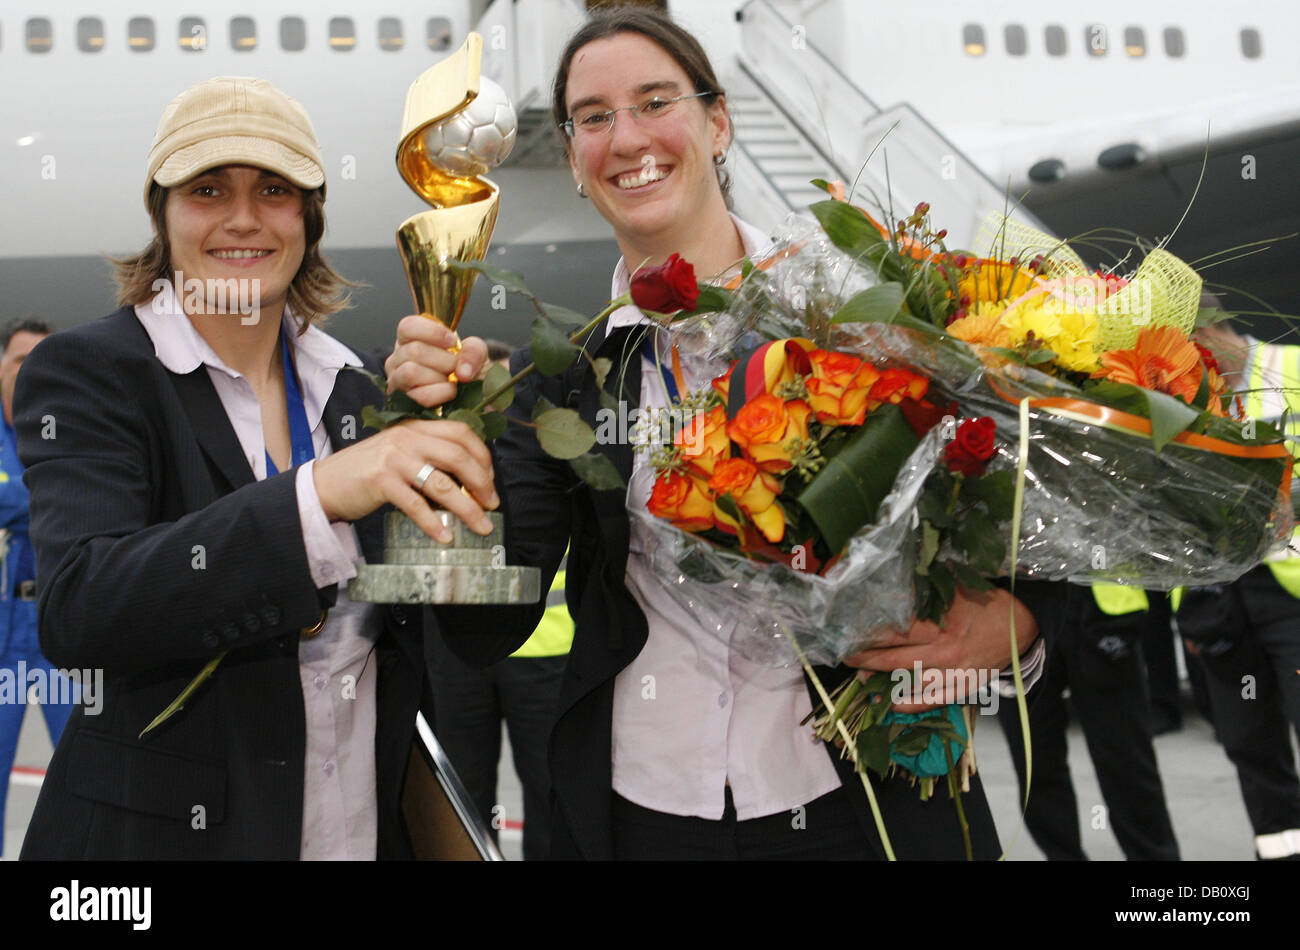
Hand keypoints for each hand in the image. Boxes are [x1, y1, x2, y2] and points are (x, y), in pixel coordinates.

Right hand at [312, 419, 497, 541]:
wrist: (326, 483)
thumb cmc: (368, 472)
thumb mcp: (401, 453)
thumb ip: (429, 457)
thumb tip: (470, 480)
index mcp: (416, 428)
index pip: (461, 433)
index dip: (482, 456)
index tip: (490, 480)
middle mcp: (407, 438)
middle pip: (458, 457)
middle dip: (482, 483)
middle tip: (491, 505)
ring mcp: (394, 459)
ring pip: (442, 484)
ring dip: (467, 509)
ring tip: (481, 526)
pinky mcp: (381, 481)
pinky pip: (416, 505)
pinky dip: (434, 524)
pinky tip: (445, 537)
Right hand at [384, 315, 489, 408]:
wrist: (470, 398)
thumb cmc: (463, 371)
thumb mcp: (474, 353)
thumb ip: (473, 350)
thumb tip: (463, 371)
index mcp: (410, 341)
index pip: (407, 327)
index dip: (432, 332)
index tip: (452, 342)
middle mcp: (398, 360)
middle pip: (414, 350)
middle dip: (444, 360)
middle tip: (456, 367)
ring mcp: (397, 382)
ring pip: (410, 372)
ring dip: (439, 377)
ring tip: (450, 380)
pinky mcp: (403, 404)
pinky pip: (419, 396)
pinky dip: (441, 393)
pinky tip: (449, 392)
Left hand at [843, 586, 1037, 712]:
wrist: (1023, 627)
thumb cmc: (987, 603)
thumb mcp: (957, 589)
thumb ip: (928, 590)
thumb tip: (895, 582)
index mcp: (941, 623)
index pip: (895, 630)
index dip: (869, 633)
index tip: (849, 631)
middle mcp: (943, 649)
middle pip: (894, 657)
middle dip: (866, 657)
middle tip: (845, 655)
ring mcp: (953, 671)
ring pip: (909, 680)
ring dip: (881, 680)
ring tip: (859, 677)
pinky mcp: (963, 686)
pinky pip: (932, 700)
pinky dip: (910, 704)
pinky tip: (890, 704)